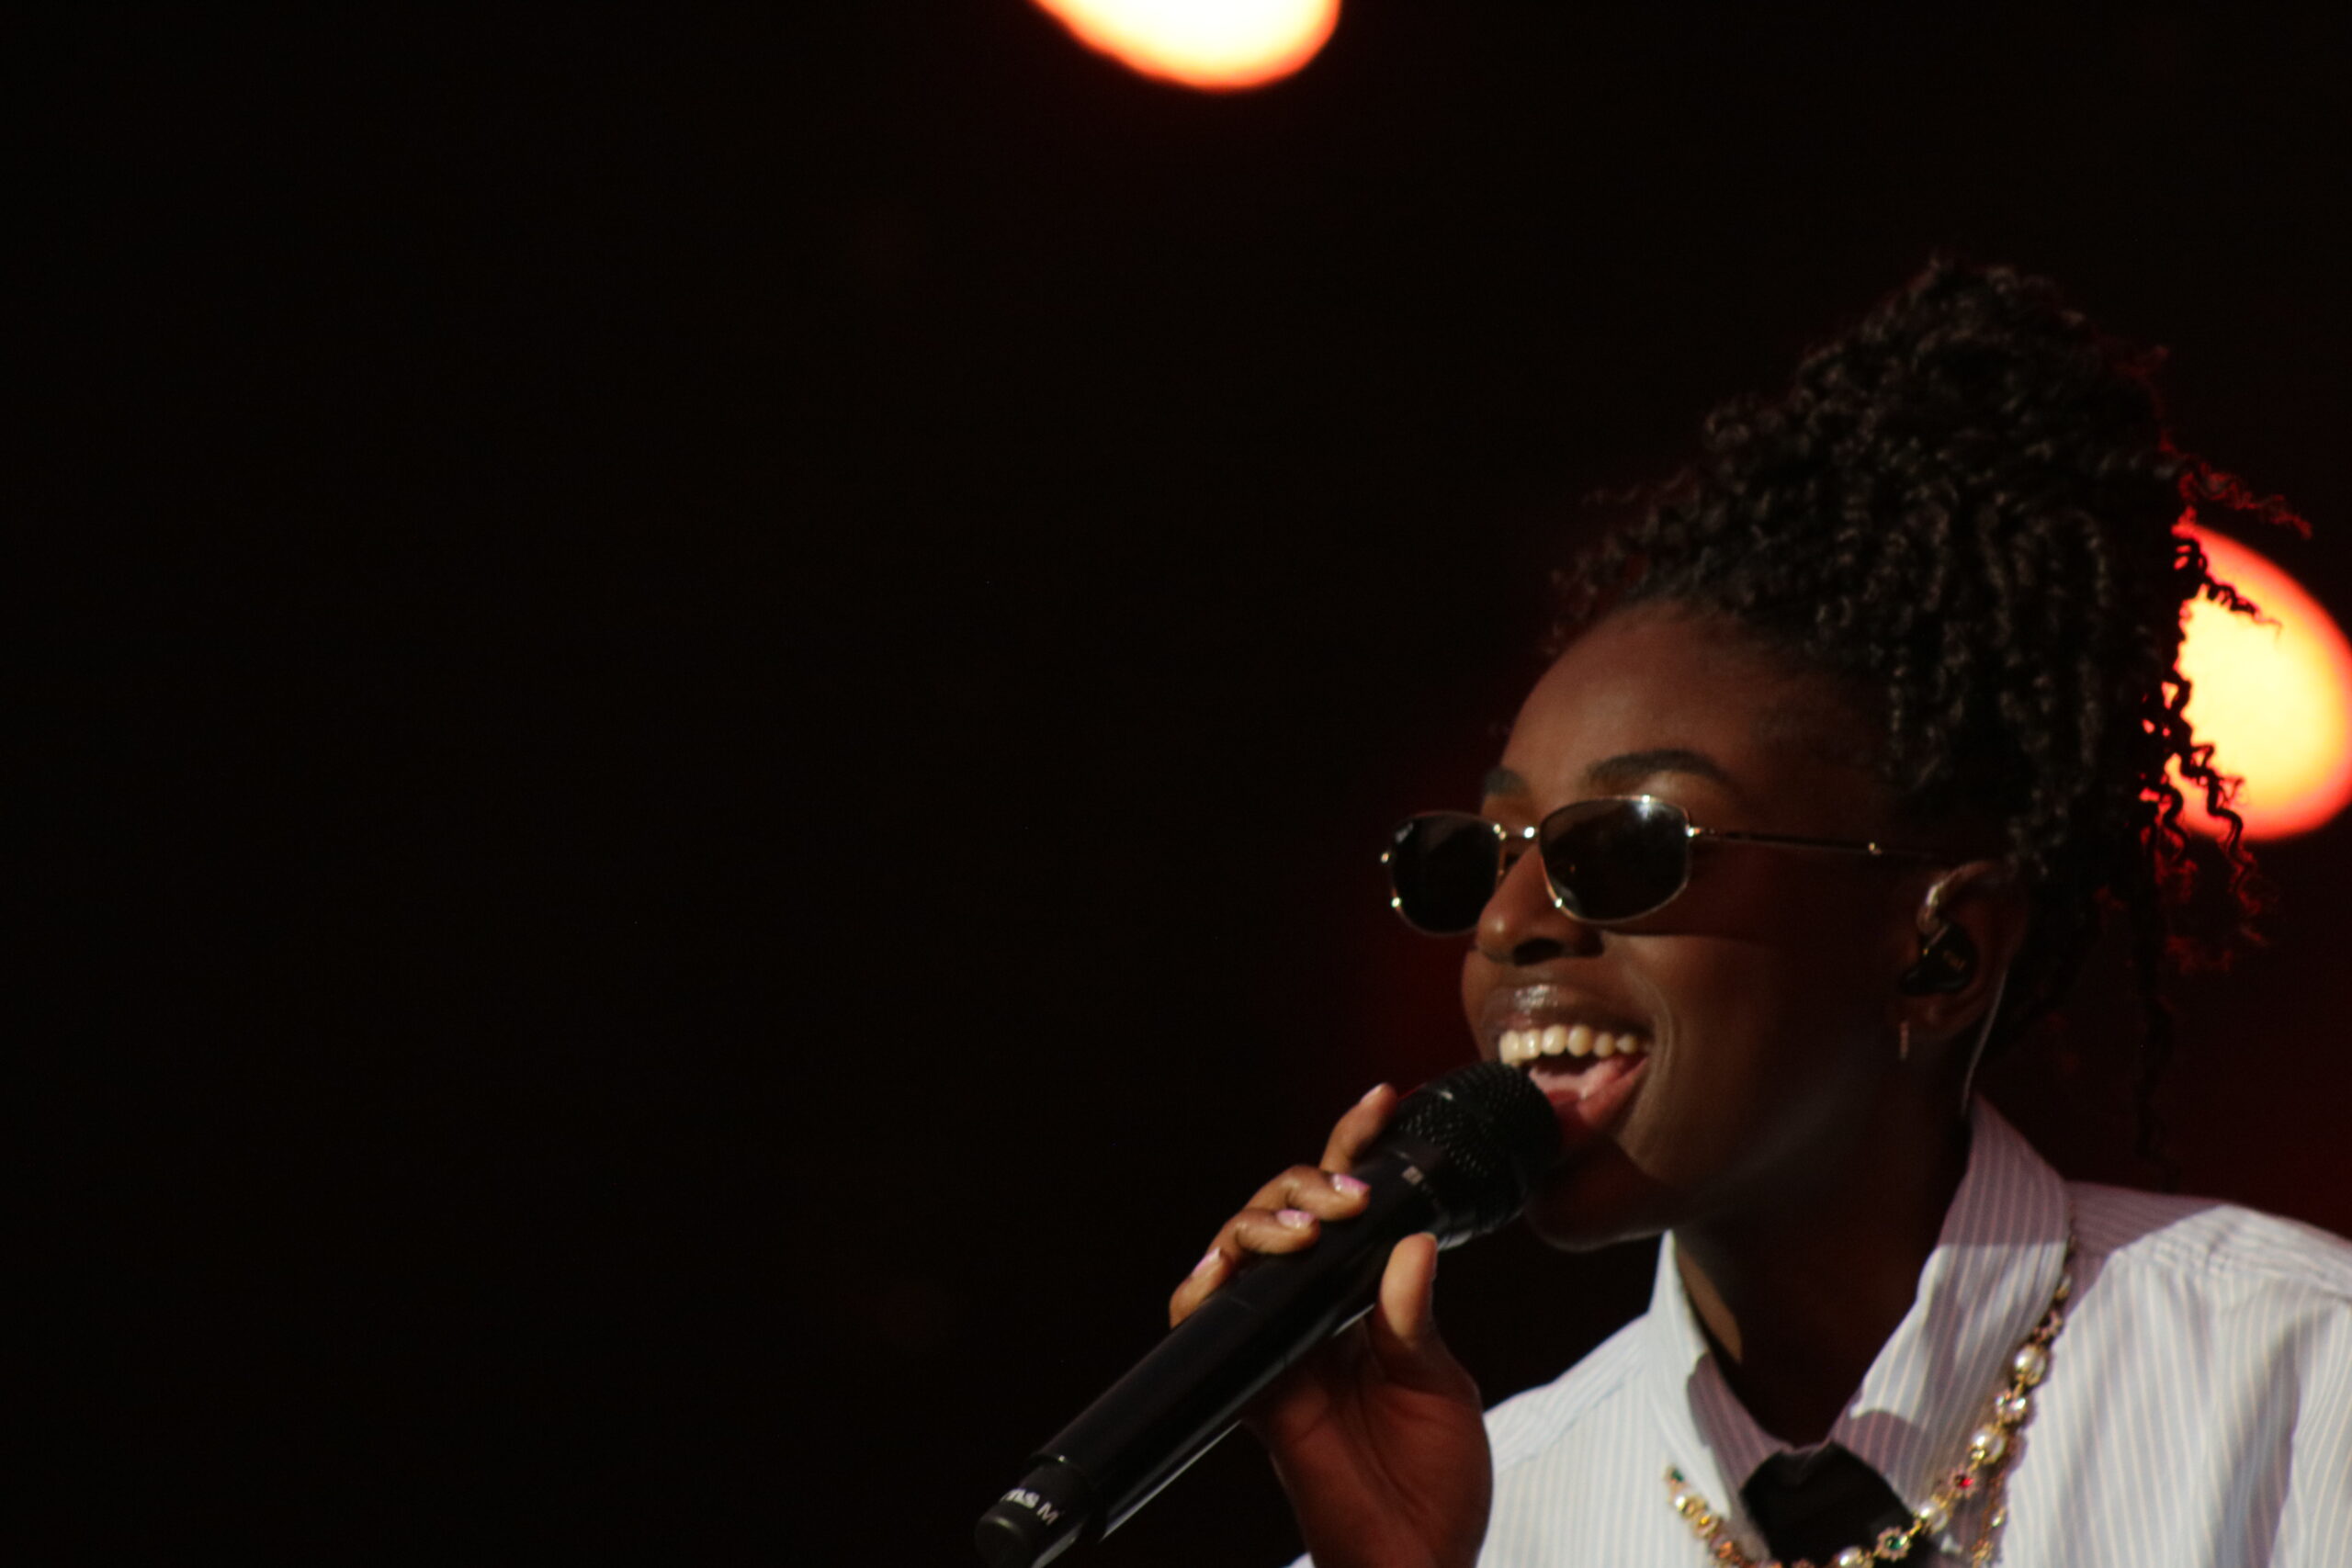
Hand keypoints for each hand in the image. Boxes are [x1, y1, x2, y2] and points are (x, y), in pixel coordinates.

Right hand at [1167, 1085, 1491, 1567]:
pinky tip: (1230, 1265)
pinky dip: (1205, 1288)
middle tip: (1344, 1195)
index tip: (1377, 1102)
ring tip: (1308, 1226)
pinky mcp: (1253, 1388)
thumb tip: (1407, 1240)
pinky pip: (1205, 1326)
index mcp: (1363, 1301)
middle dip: (1306, 1182)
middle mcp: (1315, 1314)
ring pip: (1240, 1252)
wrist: (1419, 1560)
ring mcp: (1279, 1346)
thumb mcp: (1439, 1383)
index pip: (1349, 1209)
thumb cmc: (1436, 1480)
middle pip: (1284, 1214)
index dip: (1353, 1151)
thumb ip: (1411, 1316)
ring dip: (1263, 1222)